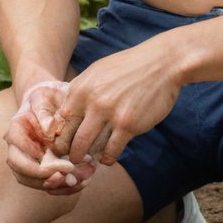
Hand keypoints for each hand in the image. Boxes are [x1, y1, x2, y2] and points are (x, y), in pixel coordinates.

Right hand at [4, 79, 95, 194]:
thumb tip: (49, 130)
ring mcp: (30, 161)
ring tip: (77, 180)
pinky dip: (64, 187)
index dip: (30, 154)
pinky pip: (49, 184)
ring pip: (34, 181)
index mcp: (16, 130)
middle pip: (21, 170)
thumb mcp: (45, 97)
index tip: (49, 156)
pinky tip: (81, 182)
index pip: (16, 146)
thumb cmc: (48, 97)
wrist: (53, 102)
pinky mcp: (44, 169)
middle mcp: (19, 149)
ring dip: (54, 185)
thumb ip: (45, 111)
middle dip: (43, 176)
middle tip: (66, 174)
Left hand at [48, 41, 181, 166]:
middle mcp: (92, 101)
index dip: (60, 138)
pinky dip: (108, 158)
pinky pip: (111, 151)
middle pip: (72, 140)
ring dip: (90, 158)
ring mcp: (110, 114)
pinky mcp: (128, 125)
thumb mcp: (97, 72)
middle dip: (72, 154)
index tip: (66, 145)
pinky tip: (109, 156)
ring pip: (90, 148)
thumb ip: (80, 92)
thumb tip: (64, 116)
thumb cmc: (128, 67)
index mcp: (80, 88)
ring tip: (92, 159)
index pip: (60, 123)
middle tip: (76, 160)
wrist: (162, 63)